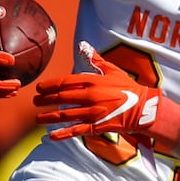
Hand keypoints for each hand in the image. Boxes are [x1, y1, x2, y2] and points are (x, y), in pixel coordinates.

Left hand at [33, 42, 179, 146]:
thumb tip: (83, 45)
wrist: (144, 108)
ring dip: (49, 117)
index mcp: (93, 81)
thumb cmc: (129, 88)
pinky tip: (52, 136)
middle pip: (61, 98)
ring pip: (66, 115)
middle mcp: (90, 96)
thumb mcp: (113, 70)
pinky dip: (63, 134)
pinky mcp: (98, 126)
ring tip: (38, 119)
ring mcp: (94, 112)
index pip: (65, 82)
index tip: (39, 88)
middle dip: (45, 100)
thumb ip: (96, 59)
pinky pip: (77, 130)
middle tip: (35, 102)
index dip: (50, 85)